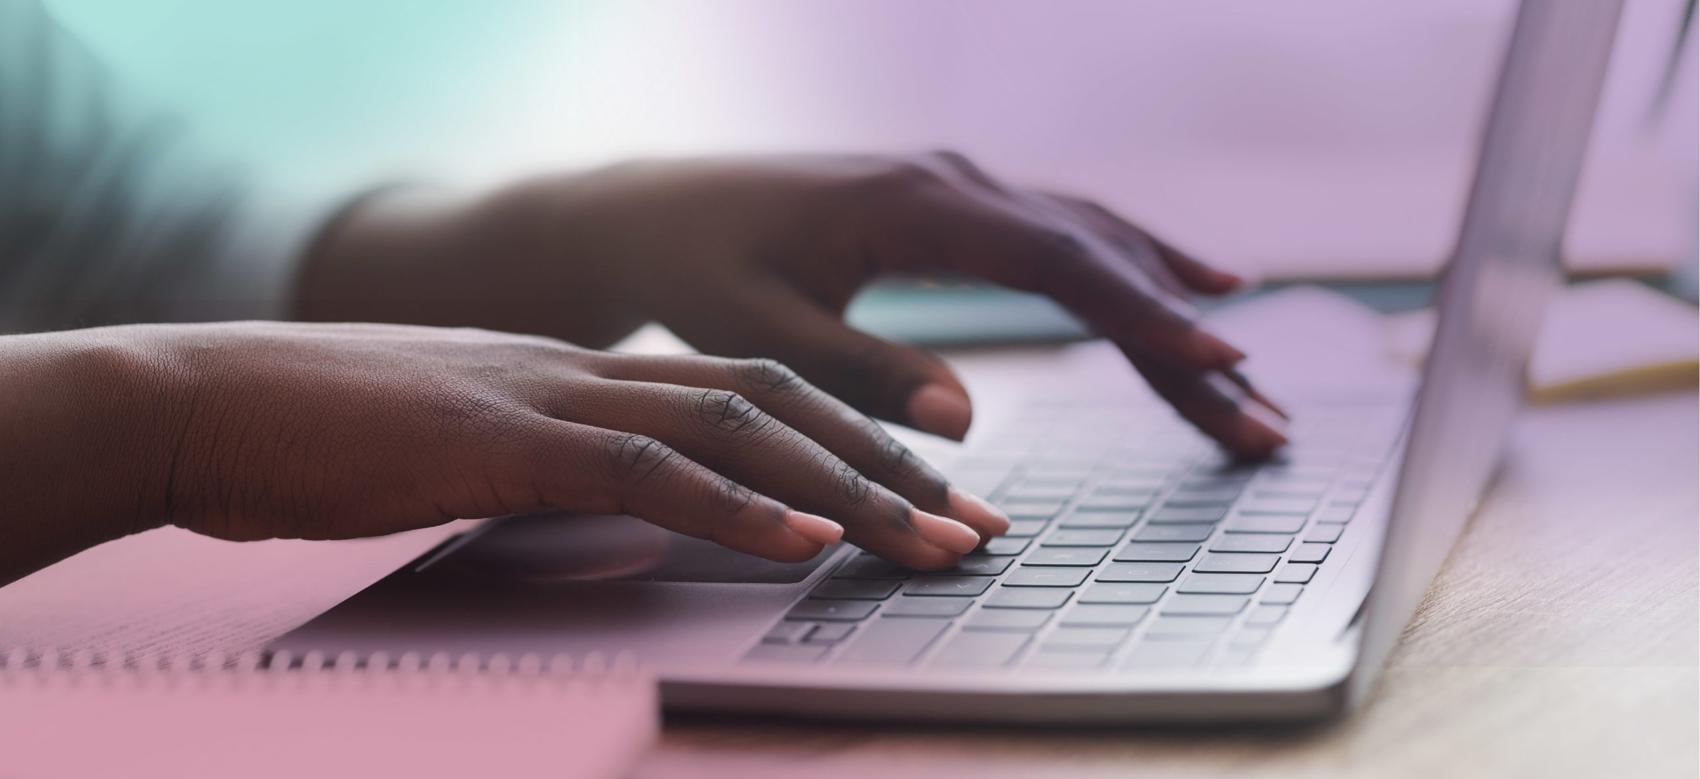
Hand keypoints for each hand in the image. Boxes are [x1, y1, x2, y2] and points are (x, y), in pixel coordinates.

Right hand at [0, 322, 1008, 581]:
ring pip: (734, 429)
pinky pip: (635, 470)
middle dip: (889, 470)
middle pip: (777, 404)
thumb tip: (639, 510)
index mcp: (592, 370)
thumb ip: (562, 466)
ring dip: (844, 490)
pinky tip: (799, 540)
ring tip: (931, 541)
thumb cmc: (332, 436)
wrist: (206, 399)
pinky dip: (728, 506)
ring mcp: (548, 396)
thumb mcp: (475, 447)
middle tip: (980, 528)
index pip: (757, 394)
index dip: (855, 443)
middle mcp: (592, 370)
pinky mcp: (496, 441)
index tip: (932, 497)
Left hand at [302, 153, 1286, 455]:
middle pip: (1100, 253)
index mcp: (916, 203)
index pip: (1061, 262)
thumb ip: (860, 372)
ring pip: (1093, 238)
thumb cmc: (691, 269)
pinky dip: (1128, 267)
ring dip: (1171, 303)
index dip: (1147, 316)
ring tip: (1245, 374)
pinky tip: (1178, 289)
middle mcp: (953, 178)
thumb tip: (968, 416)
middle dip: (1184, 336)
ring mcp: (957, 183)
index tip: (1221, 364)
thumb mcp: (759, 333)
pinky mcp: (949, 203)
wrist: (642, 212)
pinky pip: (1061, 234)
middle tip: (1262, 413)